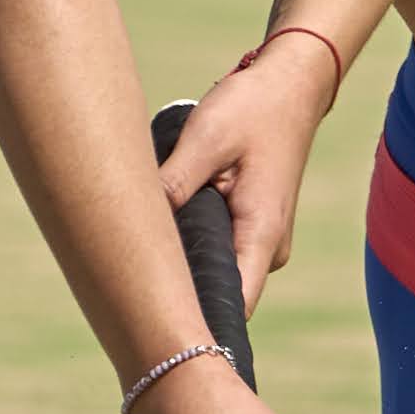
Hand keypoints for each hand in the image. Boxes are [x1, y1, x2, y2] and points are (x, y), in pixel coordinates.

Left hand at [157, 32, 345, 313]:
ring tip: (137, 255)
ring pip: (215, 271)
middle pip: (218, 293)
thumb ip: (175, 182)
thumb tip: (138, 223)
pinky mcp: (252, 229)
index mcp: (262, 233)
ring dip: (183, 264)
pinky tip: (161, 234)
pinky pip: (218, 252)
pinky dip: (191, 246)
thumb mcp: (206, 137)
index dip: (197, 322)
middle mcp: (268, 248)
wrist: (289, 85)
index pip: (235, 304)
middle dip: (178, 292)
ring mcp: (261, 241)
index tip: (155, 328)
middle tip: (125, 285)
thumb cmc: (253, 108)